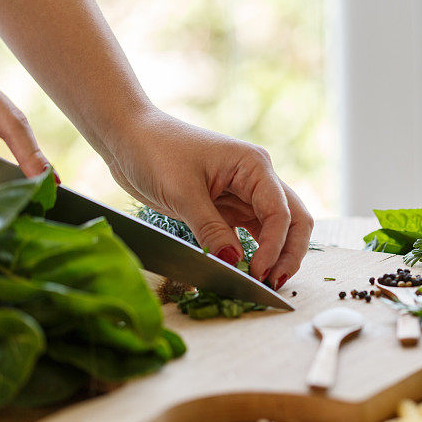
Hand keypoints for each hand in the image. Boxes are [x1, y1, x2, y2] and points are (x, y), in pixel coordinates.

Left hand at [107, 107, 312, 288]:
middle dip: (289, 253)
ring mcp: (244, 194)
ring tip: (263, 284)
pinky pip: (251, 234)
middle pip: (293, 220)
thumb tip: (232, 262)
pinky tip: (245, 271)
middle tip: (274, 283)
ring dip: (274, 256)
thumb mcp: (182, 193)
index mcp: (254, 165)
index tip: (257, 272)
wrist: (129, 137)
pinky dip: (252, 253)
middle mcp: (256, 179)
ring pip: (276, 230)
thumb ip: (210, 229)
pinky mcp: (227, 208)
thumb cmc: (155, 151)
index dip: (274, 246)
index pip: (280, 212)